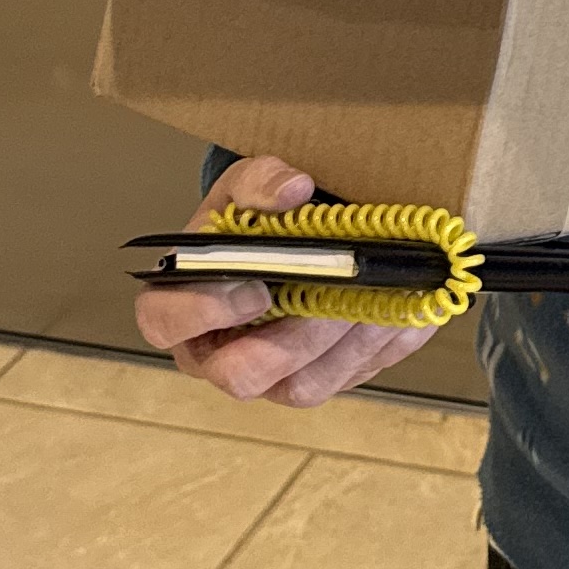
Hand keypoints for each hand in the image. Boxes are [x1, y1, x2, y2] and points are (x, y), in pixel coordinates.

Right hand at [132, 156, 444, 410]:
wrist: (290, 238)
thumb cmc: (251, 221)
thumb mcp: (245, 186)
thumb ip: (260, 182)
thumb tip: (293, 190)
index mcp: (180, 305)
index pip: (166, 322)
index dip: (205, 312)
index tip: (256, 288)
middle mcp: (219, 354)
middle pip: (242, 375)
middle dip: (293, 338)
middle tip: (332, 295)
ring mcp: (271, 377)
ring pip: (303, 387)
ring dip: (348, 344)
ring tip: (382, 298)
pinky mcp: (321, 378)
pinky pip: (352, 376)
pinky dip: (383, 342)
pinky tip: (403, 306)